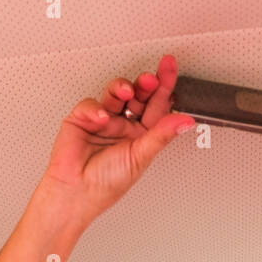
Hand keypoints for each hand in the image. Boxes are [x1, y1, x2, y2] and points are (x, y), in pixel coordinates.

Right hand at [40, 54, 194, 228]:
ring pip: (114, 93)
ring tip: (128, 90)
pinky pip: (90, 105)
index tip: (170, 68)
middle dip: (144, 84)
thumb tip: (186, 121)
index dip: (164, 86)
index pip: (156, 106)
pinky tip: (101, 119)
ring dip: (122, 88)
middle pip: (137, 95)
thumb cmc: (106, 184)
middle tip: (151, 78)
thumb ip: (161, 135)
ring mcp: (103, 120)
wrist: (76, 194)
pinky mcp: (81, 119)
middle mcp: (124, 126)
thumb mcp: (140, 157)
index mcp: (141, 135)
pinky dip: (96, 109)